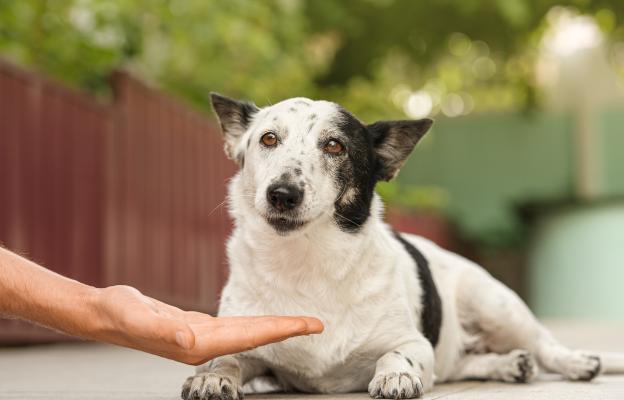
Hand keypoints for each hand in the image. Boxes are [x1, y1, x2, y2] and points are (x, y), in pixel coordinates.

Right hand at [91, 285, 323, 364]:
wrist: (104, 315)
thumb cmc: (119, 314)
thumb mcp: (137, 317)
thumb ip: (163, 331)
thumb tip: (192, 340)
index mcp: (199, 344)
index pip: (251, 336)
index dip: (282, 330)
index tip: (309, 326)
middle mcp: (205, 344)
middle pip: (256, 335)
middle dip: (287, 329)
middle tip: (318, 323)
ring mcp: (202, 338)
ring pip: (247, 331)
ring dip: (273, 327)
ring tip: (298, 323)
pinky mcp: (197, 329)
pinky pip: (234, 327)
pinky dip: (253, 323)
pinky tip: (260, 323)